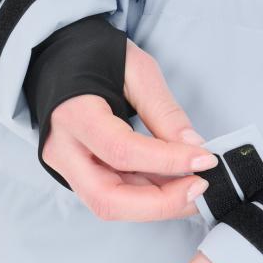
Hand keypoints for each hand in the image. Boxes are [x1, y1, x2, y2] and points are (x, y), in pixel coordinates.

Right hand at [43, 40, 216, 220]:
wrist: (58, 60)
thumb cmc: (94, 57)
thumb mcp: (136, 69)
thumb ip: (163, 109)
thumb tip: (193, 145)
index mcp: (73, 114)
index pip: (122, 150)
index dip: (168, 161)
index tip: (204, 159)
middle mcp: (62, 149)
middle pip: (109, 199)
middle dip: (160, 203)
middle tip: (199, 188)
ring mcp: (67, 167)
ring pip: (112, 205)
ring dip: (159, 204)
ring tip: (194, 186)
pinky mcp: (78, 175)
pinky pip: (116, 196)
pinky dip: (149, 196)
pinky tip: (176, 184)